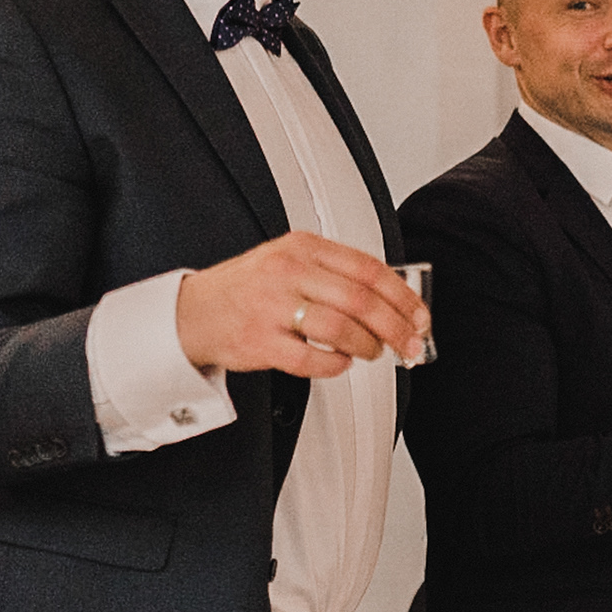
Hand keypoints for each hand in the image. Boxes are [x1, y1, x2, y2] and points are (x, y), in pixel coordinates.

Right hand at [175, 230, 429, 377]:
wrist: (191, 313)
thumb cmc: (248, 289)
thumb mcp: (289, 261)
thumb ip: (335, 271)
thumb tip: (393, 296)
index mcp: (302, 247)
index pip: (368, 268)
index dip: (402, 295)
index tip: (419, 315)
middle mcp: (288, 271)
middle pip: (361, 299)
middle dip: (396, 327)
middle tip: (410, 344)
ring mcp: (272, 306)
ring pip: (341, 328)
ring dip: (369, 346)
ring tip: (374, 352)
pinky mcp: (260, 342)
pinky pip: (312, 359)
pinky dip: (336, 365)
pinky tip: (341, 363)